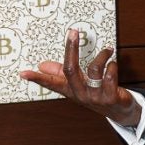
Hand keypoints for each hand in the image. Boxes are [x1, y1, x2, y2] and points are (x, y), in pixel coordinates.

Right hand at [20, 28, 138, 125]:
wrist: (120, 112)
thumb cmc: (98, 95)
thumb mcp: (77, 85)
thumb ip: (60, 74)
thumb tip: (42, 65)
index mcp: (71, 89)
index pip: (50, 83)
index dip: (37, 78)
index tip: (24, 73)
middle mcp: (81, 93)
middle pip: (70, 70)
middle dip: (71, 49)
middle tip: (73, 33)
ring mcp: (95, 96)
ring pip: (94, 69)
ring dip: (102, 56)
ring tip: (108, 51)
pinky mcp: (111, 97)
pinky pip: (110, 77)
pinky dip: (112, 66)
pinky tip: (113, 64)